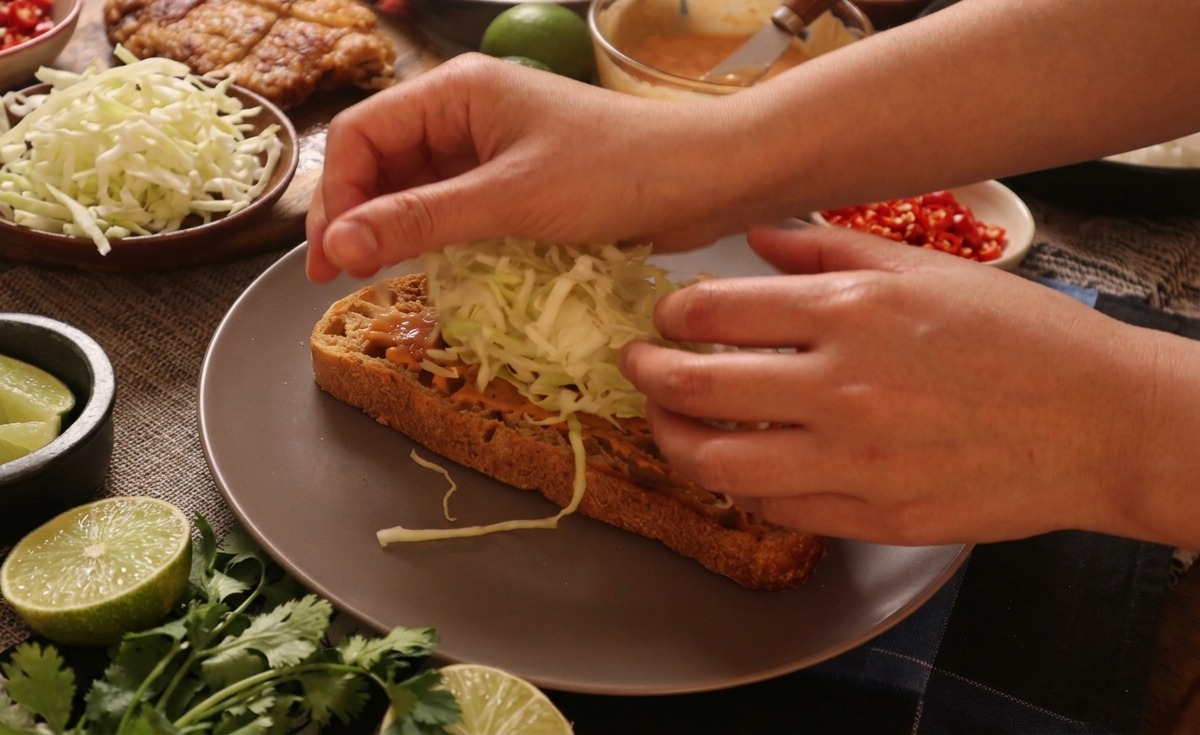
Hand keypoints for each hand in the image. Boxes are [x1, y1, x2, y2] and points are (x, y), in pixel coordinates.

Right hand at [305, 54, 792, 281]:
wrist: (706, 179)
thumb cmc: (616, 173)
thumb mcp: (512, 199)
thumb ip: (422, 221)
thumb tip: (339, 246)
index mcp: (455, 91)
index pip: (361, 136)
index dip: (334, 197)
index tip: (330, 260)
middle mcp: (464, 113)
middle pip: (380, 162)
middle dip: (355, 216)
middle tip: (341, 277)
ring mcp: (490, 148)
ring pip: (413, 188)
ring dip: (390, 229)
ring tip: (373, 278)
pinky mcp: (515, 182)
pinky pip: (453, 207)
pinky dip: (432, 237)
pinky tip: (423, 268)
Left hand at [620, 225, 1166, 545]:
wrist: (1101, 423)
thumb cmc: (1021, 338)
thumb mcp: (925, 271)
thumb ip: (827, 252)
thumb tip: (754, 238)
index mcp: (852, 314)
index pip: (715, 311)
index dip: (672, 314)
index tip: (666, 318)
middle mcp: (841, 388)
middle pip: (697, 388)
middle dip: (648, 376)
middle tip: (637, 367)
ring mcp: (854, 461)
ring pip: (719, 464)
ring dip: (674, 441)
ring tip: (668, 424)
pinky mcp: (872, 518)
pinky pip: (776, 511)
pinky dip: (744, 488)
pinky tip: (742, 467)